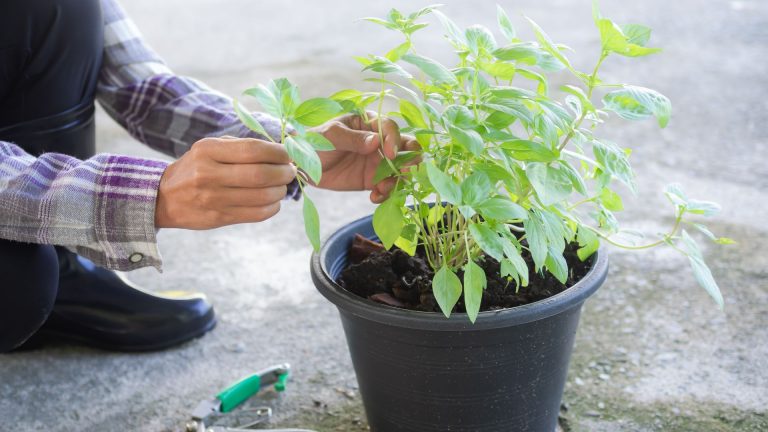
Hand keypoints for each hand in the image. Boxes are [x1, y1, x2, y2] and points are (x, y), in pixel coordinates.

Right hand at [155, 137, 296, 228]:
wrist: (164, 198)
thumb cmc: (195, 168)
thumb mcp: (209, 149)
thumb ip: (241, 147)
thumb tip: (280, 151)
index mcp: (208, 150)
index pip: (253, 149)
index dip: (277, 152)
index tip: (287, 154)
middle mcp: (209, 174)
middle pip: (261, 174)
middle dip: (284, 172)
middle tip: (290, 171)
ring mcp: (213, 199)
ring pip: (262, 196)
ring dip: (280, 191)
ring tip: (282, 186)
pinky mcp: (219, 218)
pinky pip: (257, 214)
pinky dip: (273, 207)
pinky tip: (272, 200)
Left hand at [309, 113, 418, 202]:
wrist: (304, 166)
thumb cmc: (316, 142)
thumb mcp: (331, 136)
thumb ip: (353, 138)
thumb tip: (376, 140)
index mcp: (370, 124)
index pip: (390, 128)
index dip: (395, 140)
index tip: (390, 154)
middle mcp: (380, 142)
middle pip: (406, 148)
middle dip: (410, 160)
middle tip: (403, 172)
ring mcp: (378, 162)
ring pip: (401, 170)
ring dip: (398, 181)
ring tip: (382, 189)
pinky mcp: (374, 180)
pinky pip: (388, 187)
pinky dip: (386, 194)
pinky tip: (374, 197)